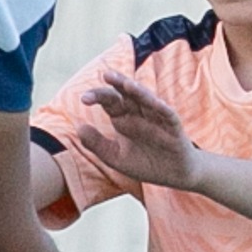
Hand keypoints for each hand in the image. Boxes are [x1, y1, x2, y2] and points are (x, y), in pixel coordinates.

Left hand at [72, 74, 199, 190]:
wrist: (173, 176)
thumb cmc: (145, 164)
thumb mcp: (115, 157)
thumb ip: (96, 144)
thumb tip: (78, 127)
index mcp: (124, 118)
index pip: (109, 101)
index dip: (97, 97)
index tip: (84, 98)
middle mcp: (140, 114)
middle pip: (127, 94)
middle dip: (117, 84)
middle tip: (106, 74)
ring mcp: (157, 118)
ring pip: (147, 100)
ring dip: (139, 91)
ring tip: (127, 84)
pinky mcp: (173, 127)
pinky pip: (168, 115)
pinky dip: (161, 108)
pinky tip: (154, 102)